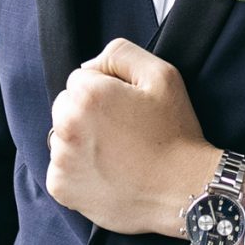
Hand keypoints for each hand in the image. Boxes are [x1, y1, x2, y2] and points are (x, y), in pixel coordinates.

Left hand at [46, 38, 220, 236]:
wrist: (183, 191)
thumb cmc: (175, 133)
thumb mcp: (162, 75)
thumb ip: (120, 53)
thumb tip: (88, 66)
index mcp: (88, 94)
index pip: (81, 78)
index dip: (108, 90)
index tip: (129, 109)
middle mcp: (66, 125)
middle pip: (66, 106)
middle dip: (88, 114)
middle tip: (123, 132)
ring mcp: (61, 159)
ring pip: (62, 137)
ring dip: (81, 142)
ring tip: (117, 155)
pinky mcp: (61, 187)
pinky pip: (61, 168)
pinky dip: (79, 171)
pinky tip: (108, 174)